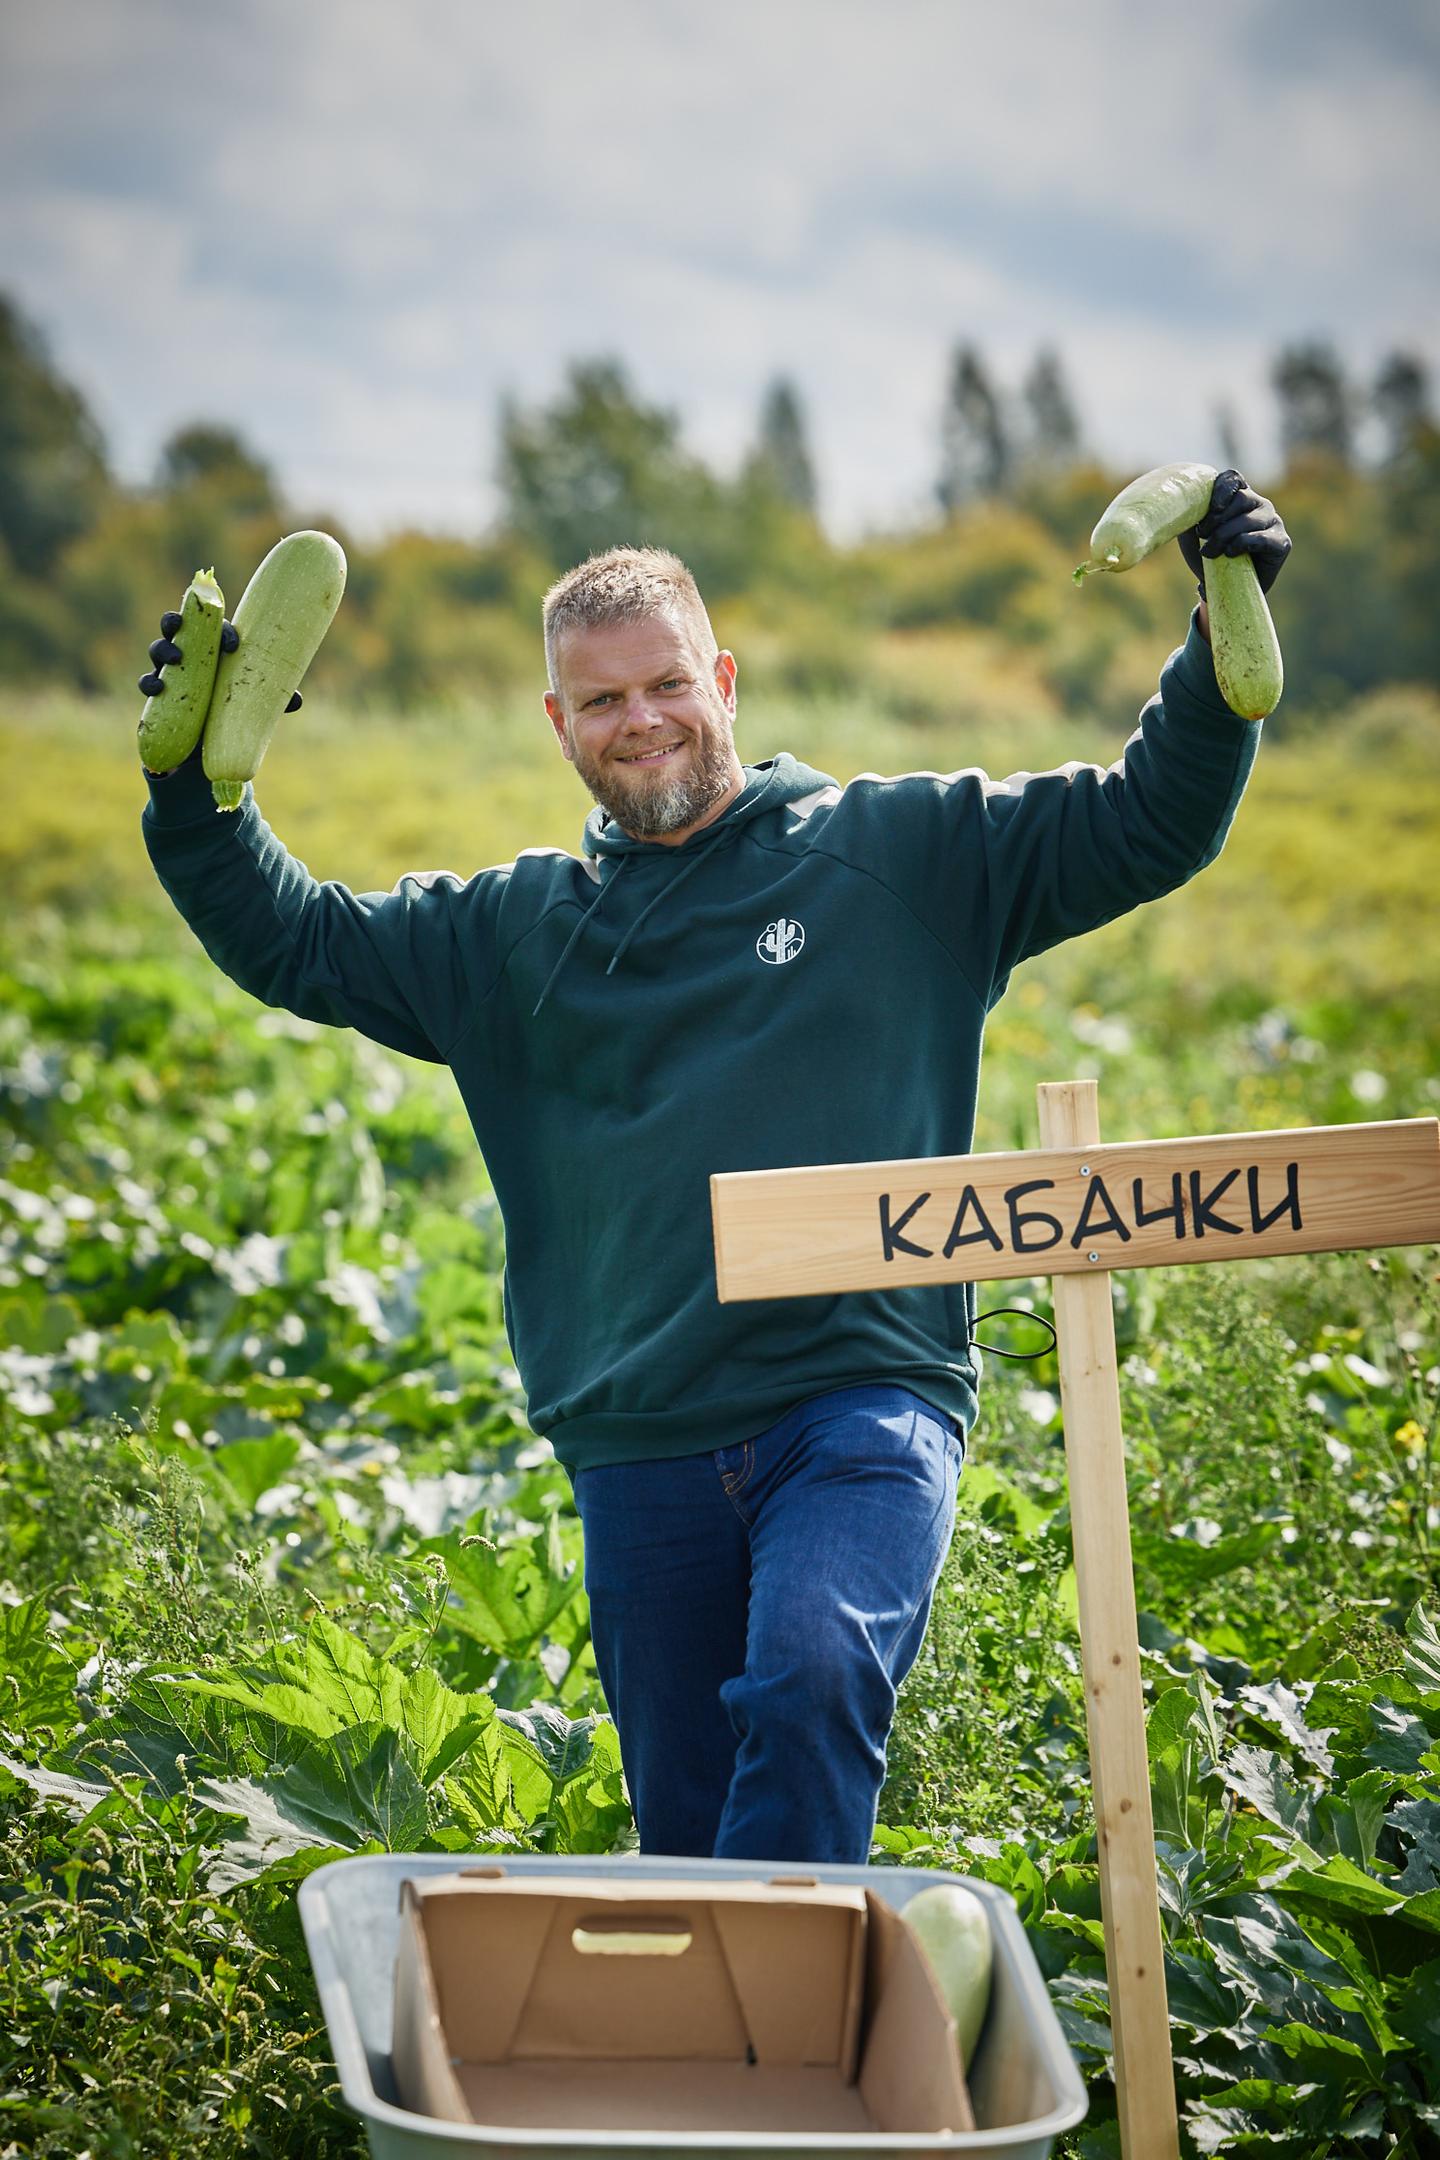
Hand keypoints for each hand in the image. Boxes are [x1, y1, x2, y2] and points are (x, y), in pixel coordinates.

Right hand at [137, 616, 302, 710]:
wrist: (210, 745)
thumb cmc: (236, 711)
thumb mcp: (256, 703)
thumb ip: (273, 698)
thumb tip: (295, 700)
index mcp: (216, 649)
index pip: (216, 627)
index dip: (222, 629)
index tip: (233, 645)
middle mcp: (192, 654)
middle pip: (179, 626)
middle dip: (177, 620)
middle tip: (182, 626)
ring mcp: (172, 672)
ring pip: (159, 649)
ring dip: (163, 648)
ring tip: (175, 658)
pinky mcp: (160, 694)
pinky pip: (147, 682)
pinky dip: (149, 683)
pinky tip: (157, 688)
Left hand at [1178, 470, 1290, 602]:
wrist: (1228, 589)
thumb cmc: (1211, 558)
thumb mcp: (1194, 536)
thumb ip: (1189, 517)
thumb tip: (1176, 507)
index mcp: (1240, 497)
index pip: (1233, 478)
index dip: (1222, 488)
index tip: (1209, 507)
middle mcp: (1259, 505)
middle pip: (1241, 498)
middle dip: (1217, 519)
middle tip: (1202, 536)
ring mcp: (1273, 522)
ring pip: (1248, 518)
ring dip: (1225, 535)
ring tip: (1211, 552)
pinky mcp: (1281, 542)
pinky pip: (1262, 537)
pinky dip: (1242, 544)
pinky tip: (1231, 553)